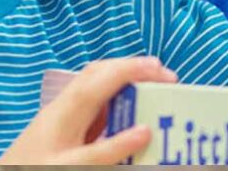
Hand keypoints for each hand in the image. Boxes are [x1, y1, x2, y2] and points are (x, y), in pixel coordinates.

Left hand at [0, 56, 178, 164]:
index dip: (138, 70)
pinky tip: (123, 113)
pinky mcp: (60, 124)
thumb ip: (109, 150)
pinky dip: (112, 97)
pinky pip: (91, 99)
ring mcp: (61, 111)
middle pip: (100, 70)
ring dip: (122, 79)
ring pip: (94, 82)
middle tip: (162, 77)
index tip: (167, 74)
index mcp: (69, 107)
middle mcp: (65, 101)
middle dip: (133, 67)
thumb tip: (146, 129)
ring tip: (148, 90)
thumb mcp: (73, 167)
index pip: (108, 76)